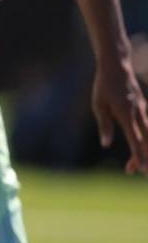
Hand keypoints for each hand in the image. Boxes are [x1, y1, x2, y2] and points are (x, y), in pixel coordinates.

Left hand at [91, 59, 147, 174]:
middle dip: (146, 159)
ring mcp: (143, 112)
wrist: (117, 66)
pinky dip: (143, 142)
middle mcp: (139, 114)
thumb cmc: (104, 86)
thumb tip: (106, 144)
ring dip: (144, 153)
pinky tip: (137, 151)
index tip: (140, 170)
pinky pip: (147, 129)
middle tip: (144, 176)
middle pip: (147, 141)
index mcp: (126, 114)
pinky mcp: (142, 109)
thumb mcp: (98, 105)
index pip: (135, 140)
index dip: (138, 156)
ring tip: (134, 169)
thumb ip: (104, 125)